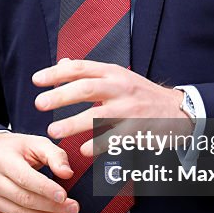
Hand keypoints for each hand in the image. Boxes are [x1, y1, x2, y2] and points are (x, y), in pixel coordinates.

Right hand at [0, 131, 77, 212]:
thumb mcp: (35, 143)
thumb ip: (54, 155)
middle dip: (53, 208)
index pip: (25, 179)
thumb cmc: (13, 149)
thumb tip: (67, 172)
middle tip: (73, 209)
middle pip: (25, 200)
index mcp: (3, 161)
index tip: (64, 196)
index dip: (46, 189)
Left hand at [32, 59, 190, 159]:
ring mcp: (130, 109)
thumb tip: (63, 62)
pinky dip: (97, 144)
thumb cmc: (141, 94)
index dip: (57, 73)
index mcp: (113, 72)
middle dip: (61, 96)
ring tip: (53, 131)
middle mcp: (120, 87)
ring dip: (73, 123)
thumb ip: (91, 71)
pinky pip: (114, 138)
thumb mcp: (118, 76)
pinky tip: (83, 150)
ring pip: (99, 115)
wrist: (177, 110)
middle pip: (87, 88)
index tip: (36, 80)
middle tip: (39, 104)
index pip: (81, 68)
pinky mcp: (138, 130)